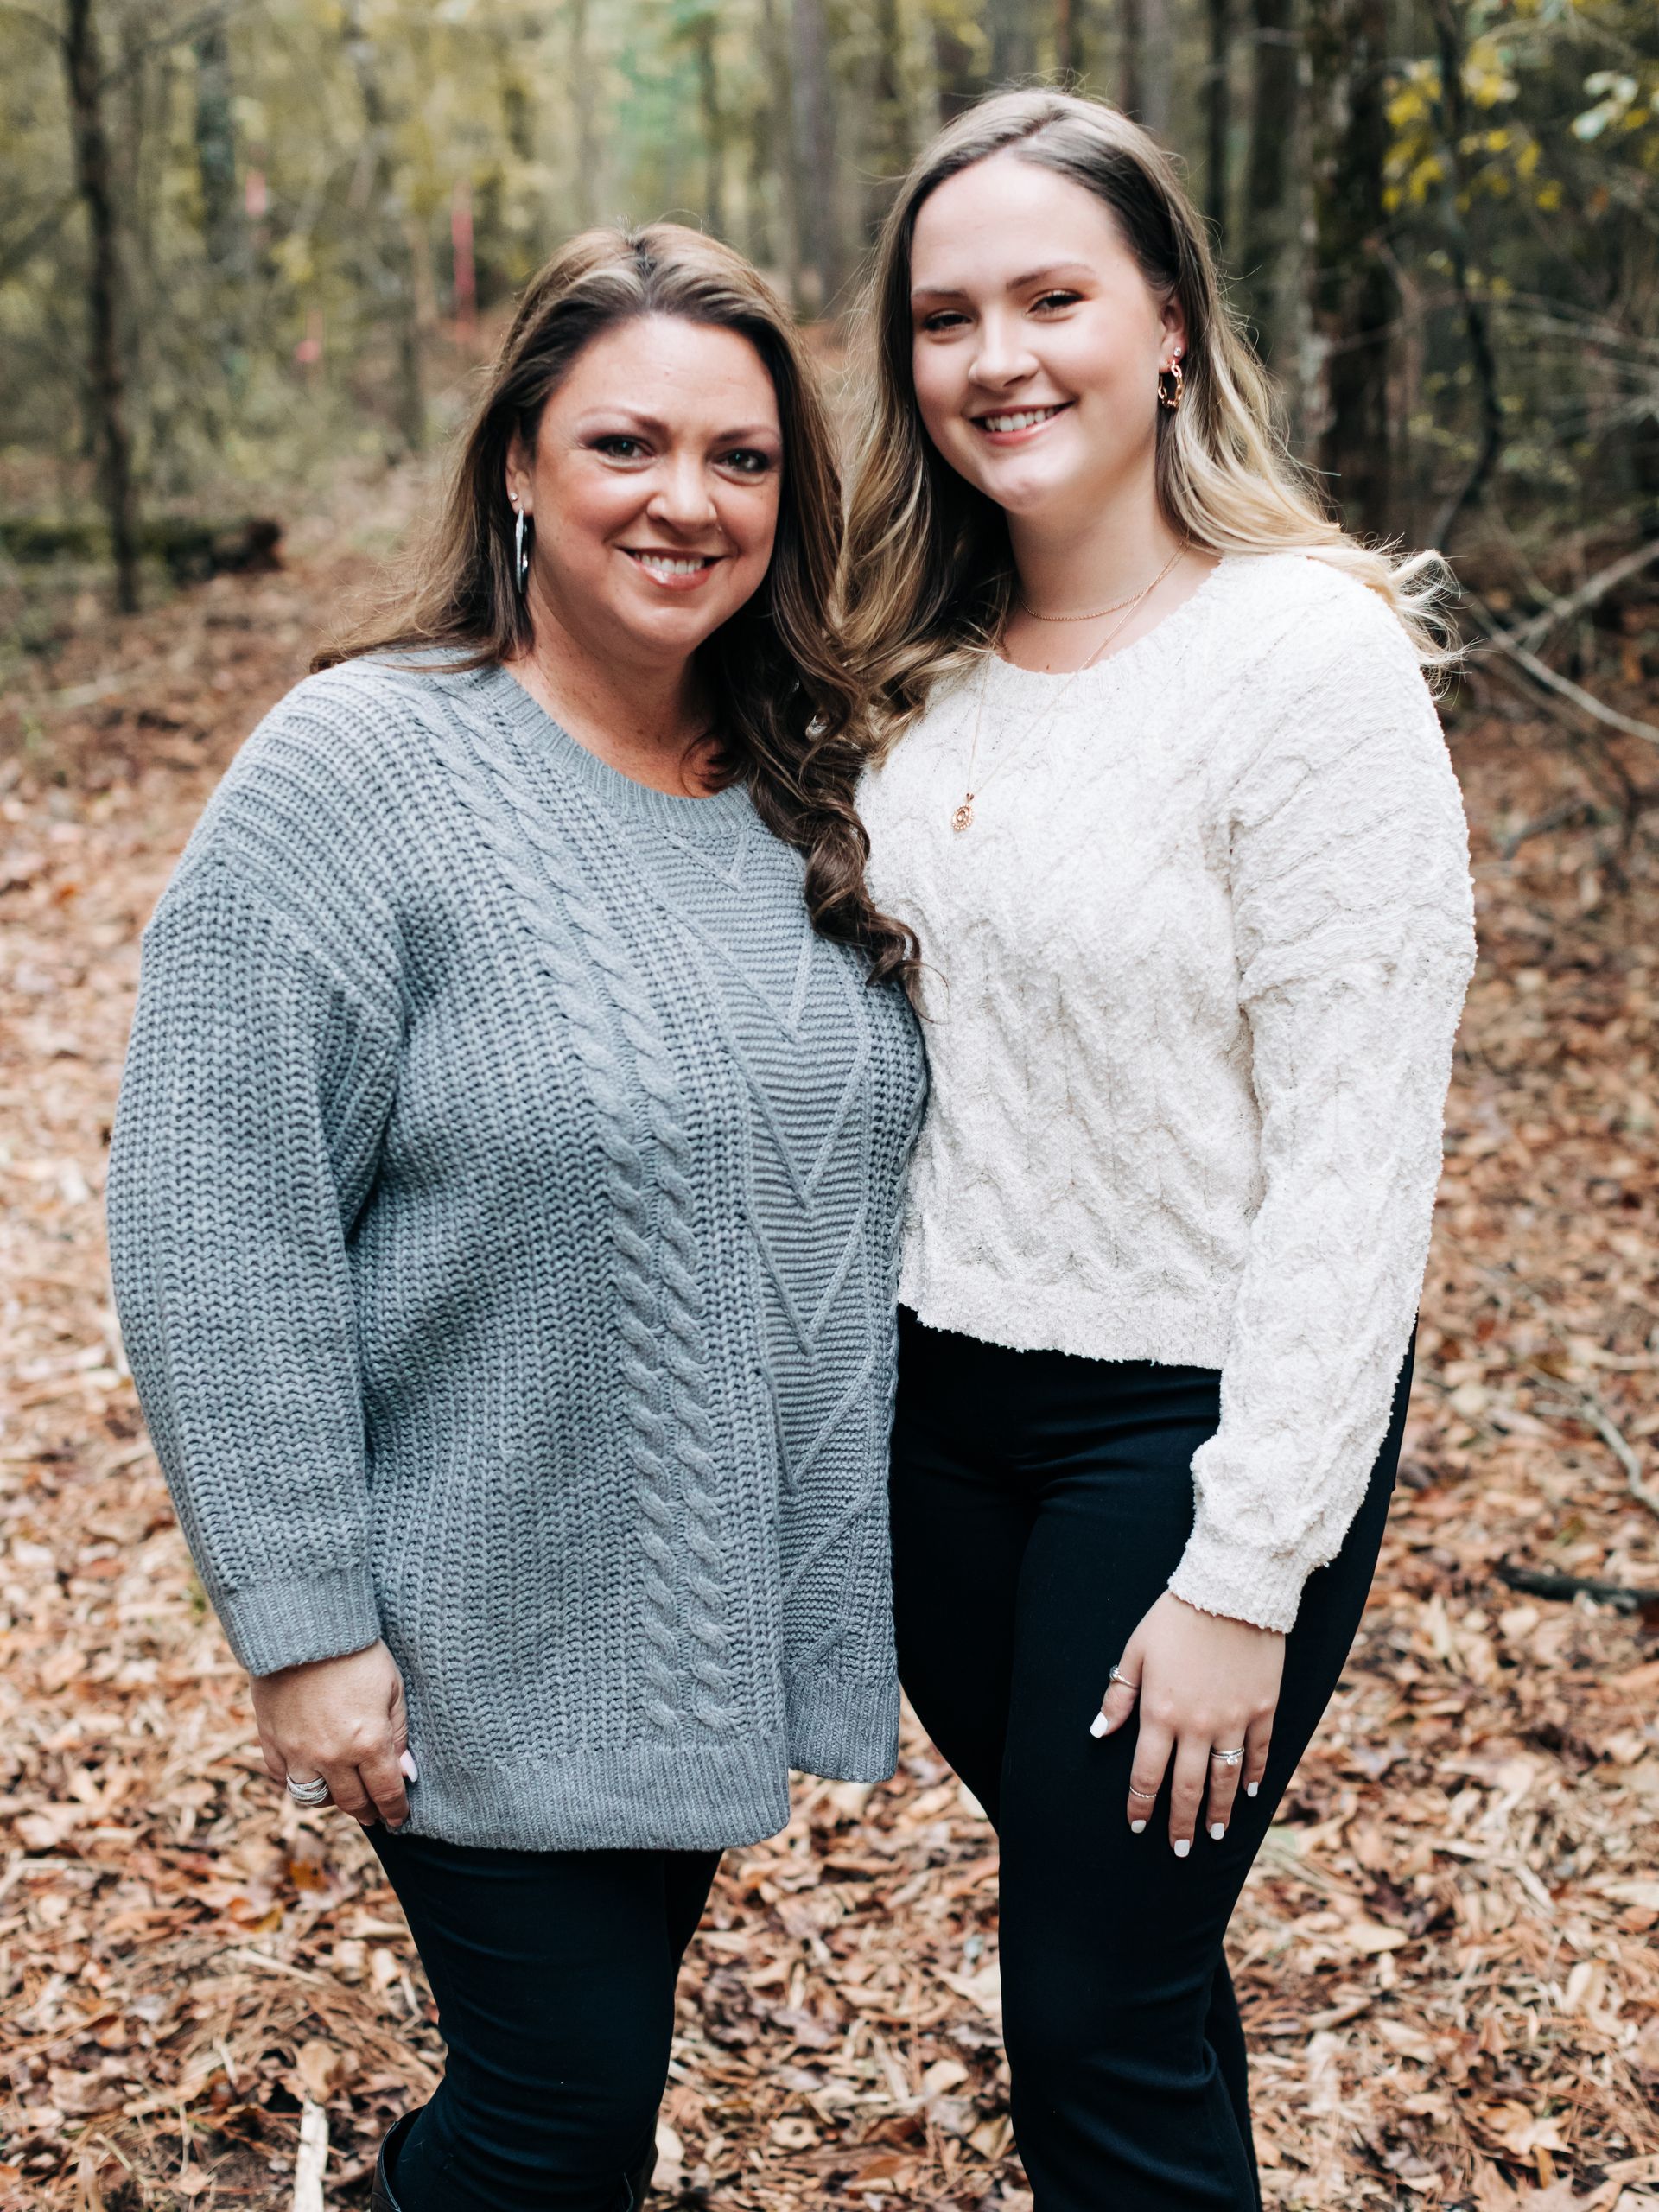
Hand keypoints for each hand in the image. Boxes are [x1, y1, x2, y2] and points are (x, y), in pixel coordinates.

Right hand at [250, 1640, 414, 1828]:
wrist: (304, 1628)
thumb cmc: (357, 1652)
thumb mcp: (392, 1687)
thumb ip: (399, 1733)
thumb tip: (406, 1772)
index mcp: (368, 1742)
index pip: (386, 1791)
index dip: (395, 1810)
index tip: (399, 1818)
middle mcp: (332, 1756)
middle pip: (352, 1801)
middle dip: (367, 1811)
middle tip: (375, 1813)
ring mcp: (298, 1752)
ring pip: (313, 1798)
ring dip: (332, 1801)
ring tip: (343, 1796)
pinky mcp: (271, 1741)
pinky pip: (282, 1778)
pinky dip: (296, 1782)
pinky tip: (310, 1775)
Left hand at [1091, 1592, 1282, 1853]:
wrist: (1232, 1591)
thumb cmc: (1176, 1618)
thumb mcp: (1136, 1651)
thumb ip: (1118, 1696)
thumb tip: (1099, 1733)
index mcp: (1160, 1713)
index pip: (1147, 1773)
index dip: (1141, 1804)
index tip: (1137, 1825)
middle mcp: (1197, 1726)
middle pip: (1188, 1788)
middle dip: (1182, 1823)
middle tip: (1180, 1849)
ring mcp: (1235, 1721)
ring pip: (1226, 1780)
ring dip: (1219, 1812)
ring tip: (1214, 1834)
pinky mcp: (1264, 1710)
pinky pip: (1259, 1754)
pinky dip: (1254, 1777)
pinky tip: (1249, 1794)